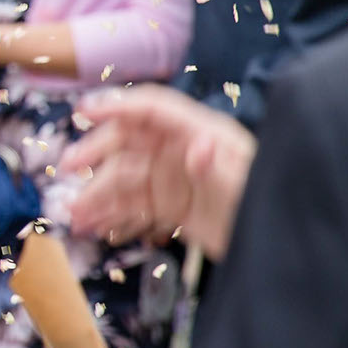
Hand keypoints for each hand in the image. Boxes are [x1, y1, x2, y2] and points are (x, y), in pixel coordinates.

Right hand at [64, 84, 254, 257]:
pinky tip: (92, 225)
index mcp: (201, 132)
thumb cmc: (266, 203)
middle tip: (68, 167)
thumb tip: (197, 146)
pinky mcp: (169, 204)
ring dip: (95, 192)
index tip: (85, 111)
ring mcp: (172, 177)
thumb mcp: (244, 186)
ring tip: (75, 213)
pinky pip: (130, 203)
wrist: (278, 243)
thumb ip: (218, 167)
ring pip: (123, 176)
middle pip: (129, 139)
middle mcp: (180, 148)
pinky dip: (109, 213)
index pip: (153, 108)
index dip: (118, 105)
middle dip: (95, 151)